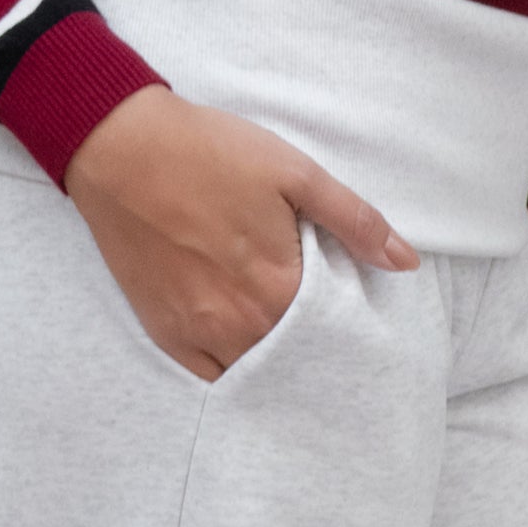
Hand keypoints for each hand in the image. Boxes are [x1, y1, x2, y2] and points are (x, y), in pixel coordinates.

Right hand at [63, 85, 418, 379]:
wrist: (121, 149)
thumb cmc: (210, 153)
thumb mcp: (293, 172)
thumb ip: (352, 220)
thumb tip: (406, 262)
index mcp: (277, 286)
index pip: (333, 331)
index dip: (349, 322)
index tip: (358, 314)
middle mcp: (239, 323)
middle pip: (297, 357)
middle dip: (317, 347)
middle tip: (329, 329)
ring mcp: (197, 333)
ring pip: (255, 372)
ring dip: (278, 363)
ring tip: (292, 340)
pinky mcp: (163, 333)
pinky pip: (211, 378)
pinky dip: (235, 371)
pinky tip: (249, 353)